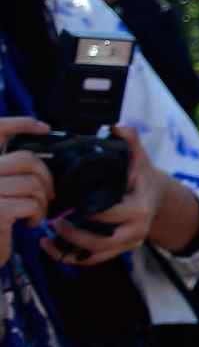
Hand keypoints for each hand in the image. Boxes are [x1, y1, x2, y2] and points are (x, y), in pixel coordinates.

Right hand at [0, 118, 53, 265]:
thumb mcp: (3, 191)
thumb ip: (13, 170)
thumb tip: (42, 149)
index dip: (20, 123)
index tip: (44, 127)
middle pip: (26, 159)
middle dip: (46, 178)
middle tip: (47, 195)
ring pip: (33, 184)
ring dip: (42, 201)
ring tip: (34, 213)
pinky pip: (31, 204)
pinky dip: (37, 215)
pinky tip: (28, 223)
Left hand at [42, 125, 162, 266]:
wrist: (158, 199)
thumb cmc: (142, 177)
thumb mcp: (140, 158)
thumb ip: (130, 141)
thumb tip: (116, 126)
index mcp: (140, 208)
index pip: (110, 213)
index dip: (87, 210)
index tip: (68, 201)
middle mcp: (136, 230)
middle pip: (101, 240)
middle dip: (73, 233)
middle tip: (53, 221)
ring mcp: (128, 243)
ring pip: (95, 254)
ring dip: (68, 248)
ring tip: (48, 235)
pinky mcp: (119, 251)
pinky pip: (93, 260)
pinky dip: (71, 257)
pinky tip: (51, 247)